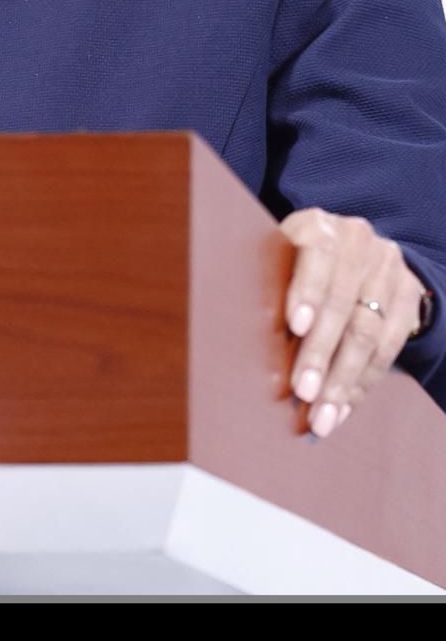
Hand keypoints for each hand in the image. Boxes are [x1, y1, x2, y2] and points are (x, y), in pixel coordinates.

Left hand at [281, 207, 422, 436]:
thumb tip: (234, 337)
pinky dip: (364, 382)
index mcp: (316, 224)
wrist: (352, 252)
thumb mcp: (276, 260)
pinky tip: (343, 407)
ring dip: (343, 380)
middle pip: (342, 301)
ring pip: (369, 331)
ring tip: (322, 415)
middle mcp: (357, 240)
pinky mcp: (407, 295)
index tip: (293, 327)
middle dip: (320, 353)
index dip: (306, 291)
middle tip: (302, 393)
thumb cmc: (292, 264)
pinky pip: (390, 347)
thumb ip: (263, 287)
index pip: (316, 254)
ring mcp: (387, 267)